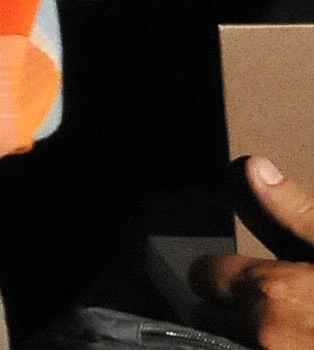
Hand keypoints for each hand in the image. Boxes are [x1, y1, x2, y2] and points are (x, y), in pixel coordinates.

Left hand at [196, 155, 313, 344]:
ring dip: (247, 339)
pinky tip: (289, 343)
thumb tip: (254, 167)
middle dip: (238, 313)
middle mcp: (262, 335)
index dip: (230, 275)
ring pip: (227, 342)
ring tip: (290, 332)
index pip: (205, 275)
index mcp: (274, 291)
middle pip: (208, 317)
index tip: (259, 278)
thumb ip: (295, 213)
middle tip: (283, 311)